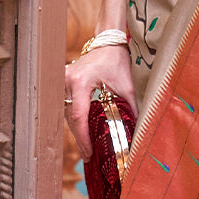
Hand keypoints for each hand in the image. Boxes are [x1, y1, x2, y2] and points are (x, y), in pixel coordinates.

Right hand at [64, 45, 136, 160]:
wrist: (107, 42)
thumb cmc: (117, 61)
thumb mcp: (126, 87)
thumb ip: (130, 110)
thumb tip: (136, 133)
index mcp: (80, 82)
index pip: (79, 117)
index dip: (83, 138)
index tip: (89, 153)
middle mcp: (66, 81)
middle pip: (70, 118)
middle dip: (80, 138)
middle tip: (89, 156)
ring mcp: (62, 81)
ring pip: (67, 114)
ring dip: (77, 131)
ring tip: (87, 148)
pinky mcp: (63, 83)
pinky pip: (67, 106)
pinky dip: (76, 120)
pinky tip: (84, 133)